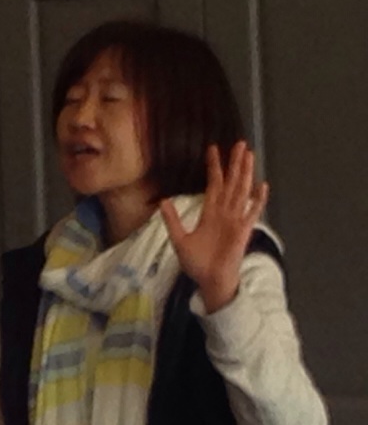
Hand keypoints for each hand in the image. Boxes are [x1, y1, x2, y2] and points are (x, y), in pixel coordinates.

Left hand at [161, 141, 268, 313]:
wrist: (209, 281)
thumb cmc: (197, 263)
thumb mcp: (179, 239)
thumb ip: (173, 219)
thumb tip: (163, 201)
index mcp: (210, 213)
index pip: (213, 184)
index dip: (213, 167)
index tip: (213, 149)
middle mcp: (225, 213)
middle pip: (231, 182)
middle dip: (235, 163)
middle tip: (239, 143)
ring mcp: (235, 220)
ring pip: (242, 191)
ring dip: (245, 173)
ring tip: (249, 155)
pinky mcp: (243, 230)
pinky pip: (252, 212)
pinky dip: (257, 199)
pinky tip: (261, 185)